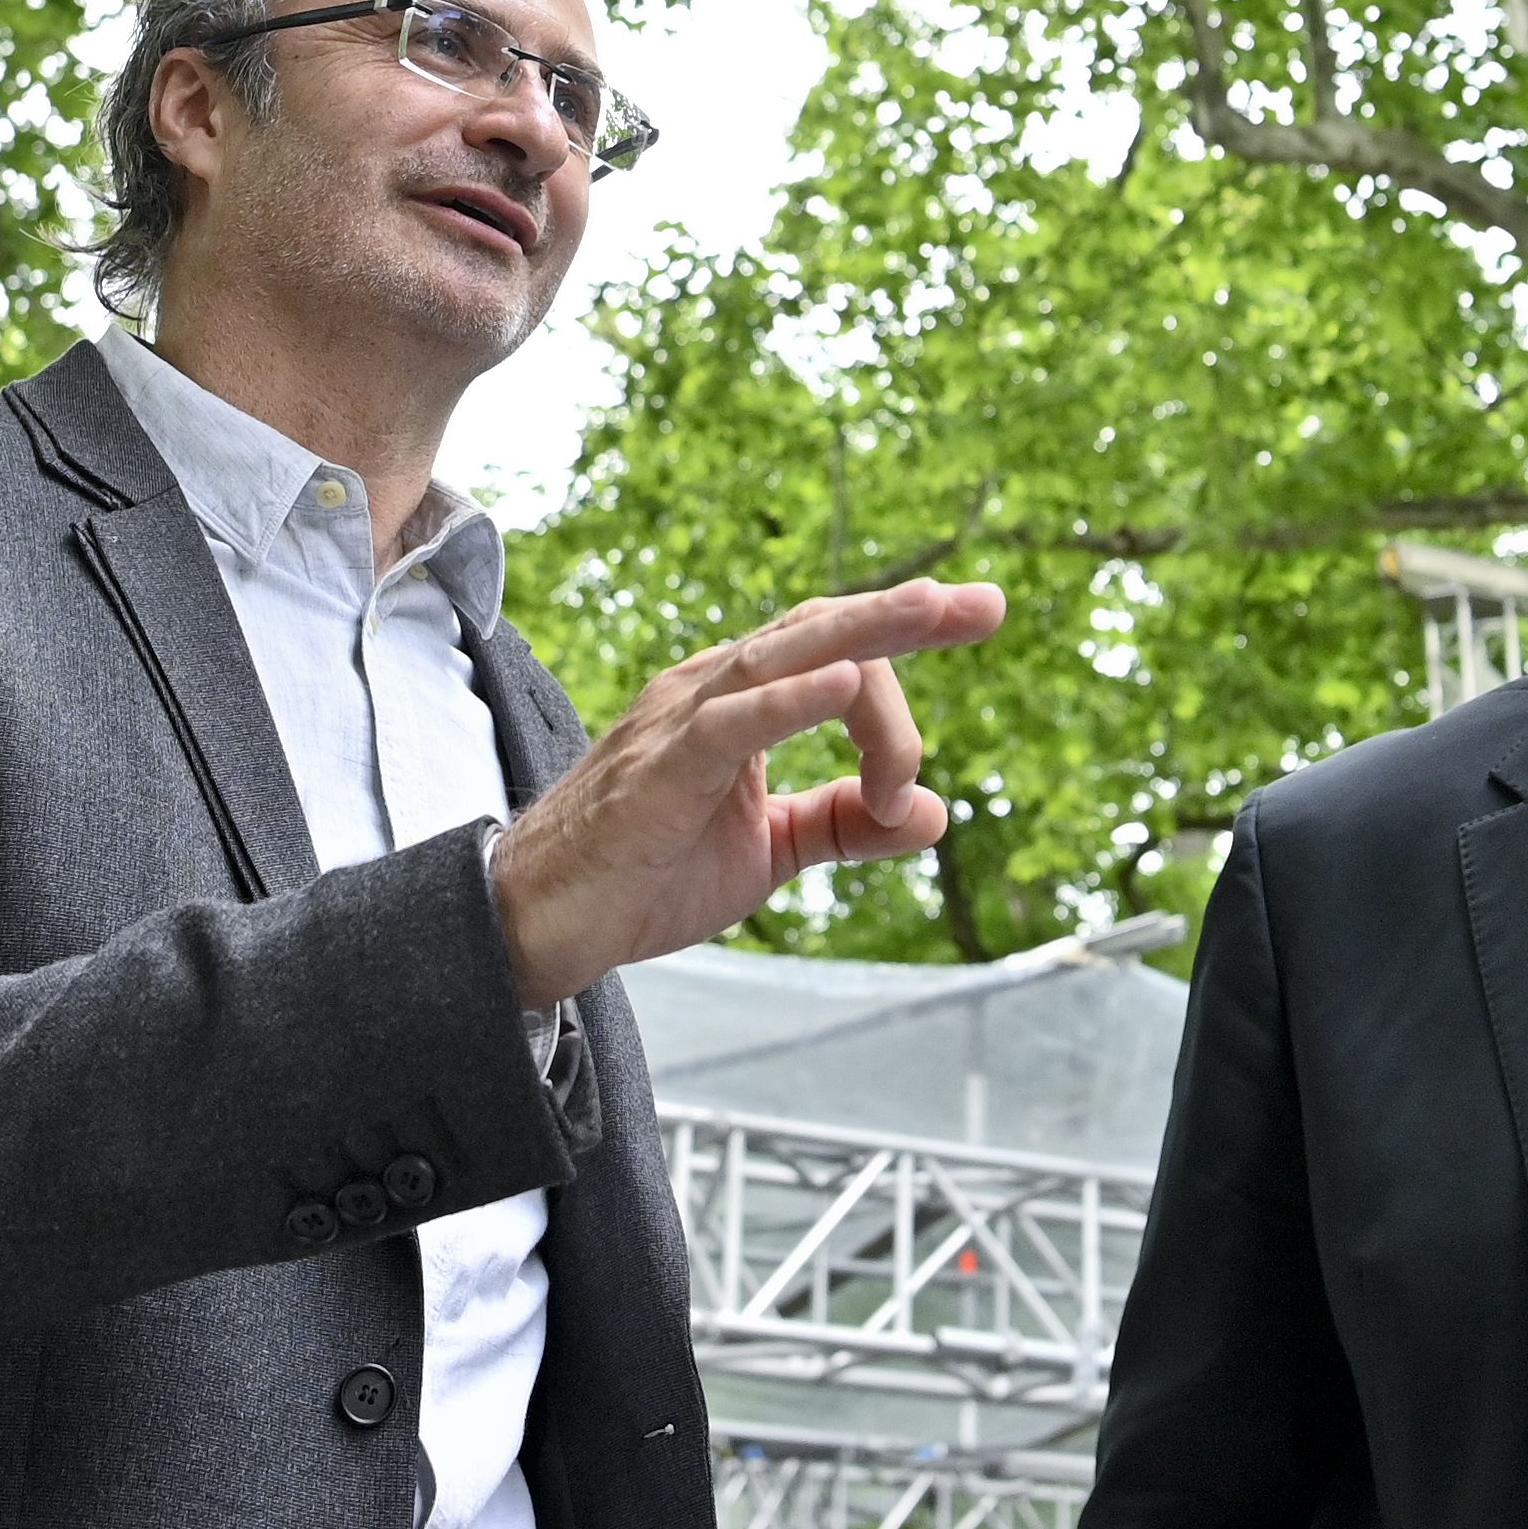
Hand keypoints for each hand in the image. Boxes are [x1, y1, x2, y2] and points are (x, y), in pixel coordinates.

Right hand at [487, 578, 1007, 1004]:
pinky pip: (732, 721)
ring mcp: (680, 721)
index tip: (911, 793)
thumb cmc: (645, 874)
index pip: (835, 658)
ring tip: (933, 610)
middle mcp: (710, 691)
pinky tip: (843, 683)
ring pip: (783, 654)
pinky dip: (792, 700)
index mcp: (738, 702)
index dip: (894, 706)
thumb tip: (936, 815)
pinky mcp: (660, 769)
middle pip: (819, 629)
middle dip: (907, 614)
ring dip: (865, 632)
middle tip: (985, 604)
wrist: (541, 923)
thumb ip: (845, 825)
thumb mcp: (769, 851)